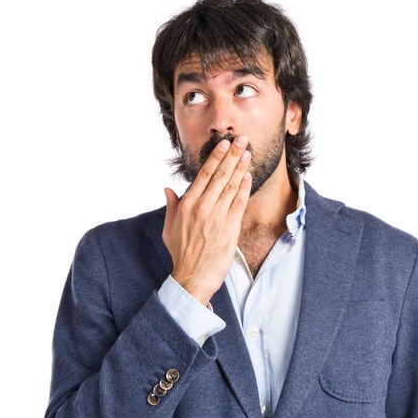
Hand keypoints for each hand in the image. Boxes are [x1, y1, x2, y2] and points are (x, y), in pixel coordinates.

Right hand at [162, 135, 251, 305]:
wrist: (193, 278)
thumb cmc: (181, 255)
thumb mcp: (169, 229)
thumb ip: (171, 207)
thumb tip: (168, 188)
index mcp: (187, 206)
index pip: (203, 175)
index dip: (215, 157)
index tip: (224, 144)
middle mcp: (202, 208)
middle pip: (220, 175)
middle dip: (232, 155)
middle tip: (242, 140)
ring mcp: (217, 217)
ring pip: (231, 186)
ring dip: (241, 167)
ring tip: (248, 152)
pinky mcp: (230, 228)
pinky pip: (239, 203)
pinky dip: (245, 187)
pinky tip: (249, 175)